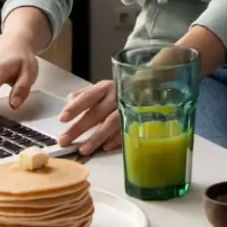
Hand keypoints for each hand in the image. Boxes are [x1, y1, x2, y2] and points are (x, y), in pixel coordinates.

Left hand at [55, 27, 223, 155]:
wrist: (163, 77)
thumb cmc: (129, 85)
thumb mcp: (108, 86)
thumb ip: (88, 94)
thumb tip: (70, 100)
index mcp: (109, 85)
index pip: (90, 95)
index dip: (77, 106)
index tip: (63, 117)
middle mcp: (119, 94)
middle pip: (97, 111)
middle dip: (80, 127)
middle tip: (65, 140)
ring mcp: (132, 106)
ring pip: (112, 122)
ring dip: (97, 137)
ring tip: (84, 149)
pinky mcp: (143, 116)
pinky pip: (129, 128)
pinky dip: (118, 139)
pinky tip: (107, 148)